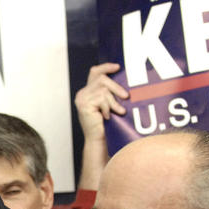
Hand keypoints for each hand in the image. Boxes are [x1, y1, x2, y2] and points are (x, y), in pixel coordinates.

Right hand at [75, 63, 124, 189]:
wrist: (98, 141)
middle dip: (116, 86)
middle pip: (101, 79)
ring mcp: (82, 99)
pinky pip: (102, 98)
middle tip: (126, 96)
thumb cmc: (106, 126)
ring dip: (114, 101)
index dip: (106, 67)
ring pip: (103, 89)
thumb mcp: (108, 106)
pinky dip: (109, 107)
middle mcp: (82, 94)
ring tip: (118, 111)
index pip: (94, 72)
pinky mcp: (85, 105)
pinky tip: (109, 116)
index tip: (118, 67)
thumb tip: (123, 81)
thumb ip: (110, 93)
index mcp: (87, 92)